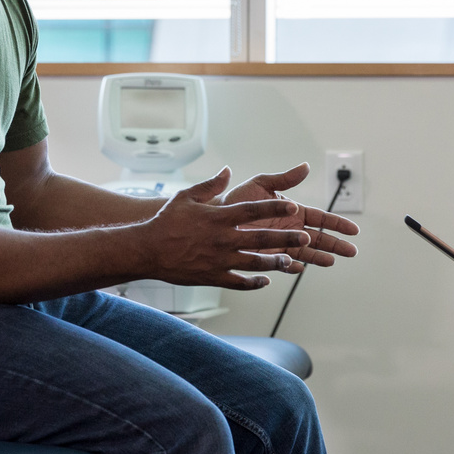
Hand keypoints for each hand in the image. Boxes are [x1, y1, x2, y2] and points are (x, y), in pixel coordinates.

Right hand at [140, 168, 311, 290]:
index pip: (253, 210)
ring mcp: (219, 260)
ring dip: (275, 263)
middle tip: (306, 238)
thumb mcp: (186, 196)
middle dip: (286, 238)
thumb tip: (226, 170)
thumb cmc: (166, 221)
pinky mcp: (213, 277)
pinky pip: (239, 282)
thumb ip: (210, 184)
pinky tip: (266, 281)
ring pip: (255, 263)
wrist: (147, 250)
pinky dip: (254, 283)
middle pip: (261, 238)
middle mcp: (223, 239)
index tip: (293, 205)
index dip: (275, 207)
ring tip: (291, 261)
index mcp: (219, 217)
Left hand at [221, 163, 361, 272]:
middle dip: (336, 244)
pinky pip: (282, 263)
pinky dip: (291, 266)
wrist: (215, 216)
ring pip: (305, 252)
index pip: (321, 218)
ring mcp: (279, 243)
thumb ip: (285, 179)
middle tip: (352, 251)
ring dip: (318, 257)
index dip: (338, 224)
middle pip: (319, 238)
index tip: (353, 230)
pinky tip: (299, 268)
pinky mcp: (266, 255)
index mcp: (293, 211)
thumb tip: (306, 167)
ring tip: (331, 262)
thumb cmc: (237, 199)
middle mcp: (289, 229)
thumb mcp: (262, 184)